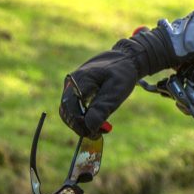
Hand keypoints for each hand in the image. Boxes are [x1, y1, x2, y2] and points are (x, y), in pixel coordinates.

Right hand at [59, 26, 176, 137]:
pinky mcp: (76, 90)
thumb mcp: (117, 90)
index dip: (79, 123)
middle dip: (80, 125)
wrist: (126, 58)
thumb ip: (103, 107)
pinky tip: (97, 121)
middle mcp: (71, 82)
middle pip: (67, 110)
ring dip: (81, 122)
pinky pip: (74, 107)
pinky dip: (83, 116)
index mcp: (80, 79)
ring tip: (99, 129)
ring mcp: (71, 86)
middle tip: (97, 134)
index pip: (70, 107)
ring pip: (69, 110)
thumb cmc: (123, 72)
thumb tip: (89, 127)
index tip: (93, 133)